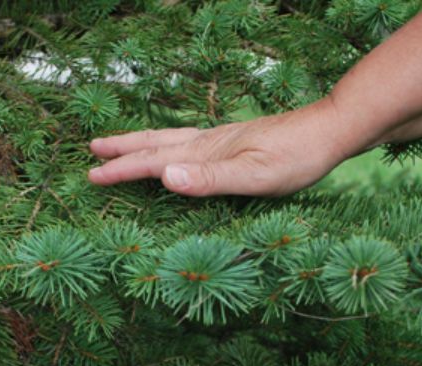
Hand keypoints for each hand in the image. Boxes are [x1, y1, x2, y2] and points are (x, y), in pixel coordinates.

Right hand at [87, 98, 350, 196]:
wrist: (328, 131)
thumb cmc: (296, 158)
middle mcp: (209, 142)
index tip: (93, 176)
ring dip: (142, 143)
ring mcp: (221, 140)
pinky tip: (176, 148)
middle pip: (156, 143)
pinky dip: (168, 144)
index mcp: (207, 152)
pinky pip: (188, 141)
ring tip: (120, 143)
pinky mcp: (234, 141)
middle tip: (92, 149)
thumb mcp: (255, 175)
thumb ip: (211, 178)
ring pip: (170, 139)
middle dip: (123, 149)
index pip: (155, 162)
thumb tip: (165, 176)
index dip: (123, 170)